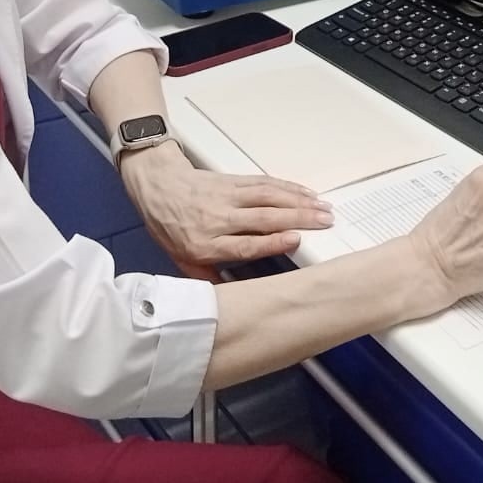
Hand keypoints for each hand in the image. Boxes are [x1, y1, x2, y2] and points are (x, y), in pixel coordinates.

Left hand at [119, 142, 333, 277]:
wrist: (157, 184)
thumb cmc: (170, 224)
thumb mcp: (180, 259)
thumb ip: (207, 278)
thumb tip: (233, 301)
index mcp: (204, 243)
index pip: (242, 244)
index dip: (270, 242)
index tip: (295, 239)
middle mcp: (217, 218)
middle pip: (262, 218)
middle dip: (297, 218)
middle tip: (324, 222)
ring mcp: (226, 197)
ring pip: (268, 197)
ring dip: (299, 201)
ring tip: (323, 208)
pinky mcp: (233, 180)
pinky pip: (264, 183)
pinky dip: (287, 187)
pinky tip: (305, 193)